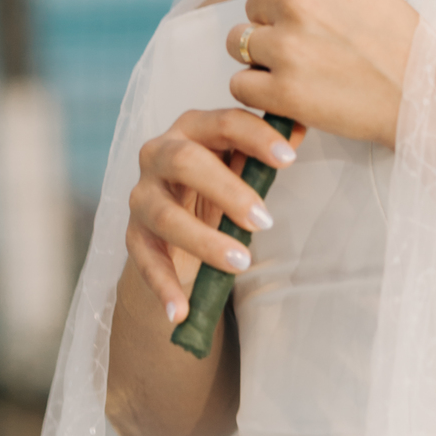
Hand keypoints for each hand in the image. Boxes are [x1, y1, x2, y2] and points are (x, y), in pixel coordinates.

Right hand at [126, 108, 302, 323]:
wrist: (180, 220)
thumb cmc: (221, 180)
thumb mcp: (244, 164)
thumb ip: (267, 150)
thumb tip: (302, 127)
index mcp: (193, 127)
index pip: (224, 122)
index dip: (257, 137)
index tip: (290, 159)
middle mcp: (159, 153)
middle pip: (185, 162)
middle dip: (227, 190)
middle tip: (265, 220)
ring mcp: (141, 195)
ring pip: (165, 214)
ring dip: (203, 240)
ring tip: (241, 263)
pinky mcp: (133, 234)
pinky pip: (145, 260)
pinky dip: (163, 287)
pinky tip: (181, 313)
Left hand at [227, 0, 419, 148]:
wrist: (426, 94)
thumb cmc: (401, 43)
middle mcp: (297, 1)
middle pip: (249, 6)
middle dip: (270, 23)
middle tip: (306, 41)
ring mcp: (287, 47)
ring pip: (237, 43)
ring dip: (260, 56)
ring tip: (296, 67)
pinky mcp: (283, 92)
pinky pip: (240, 85)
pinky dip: (259, 92)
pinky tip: (288, 92)